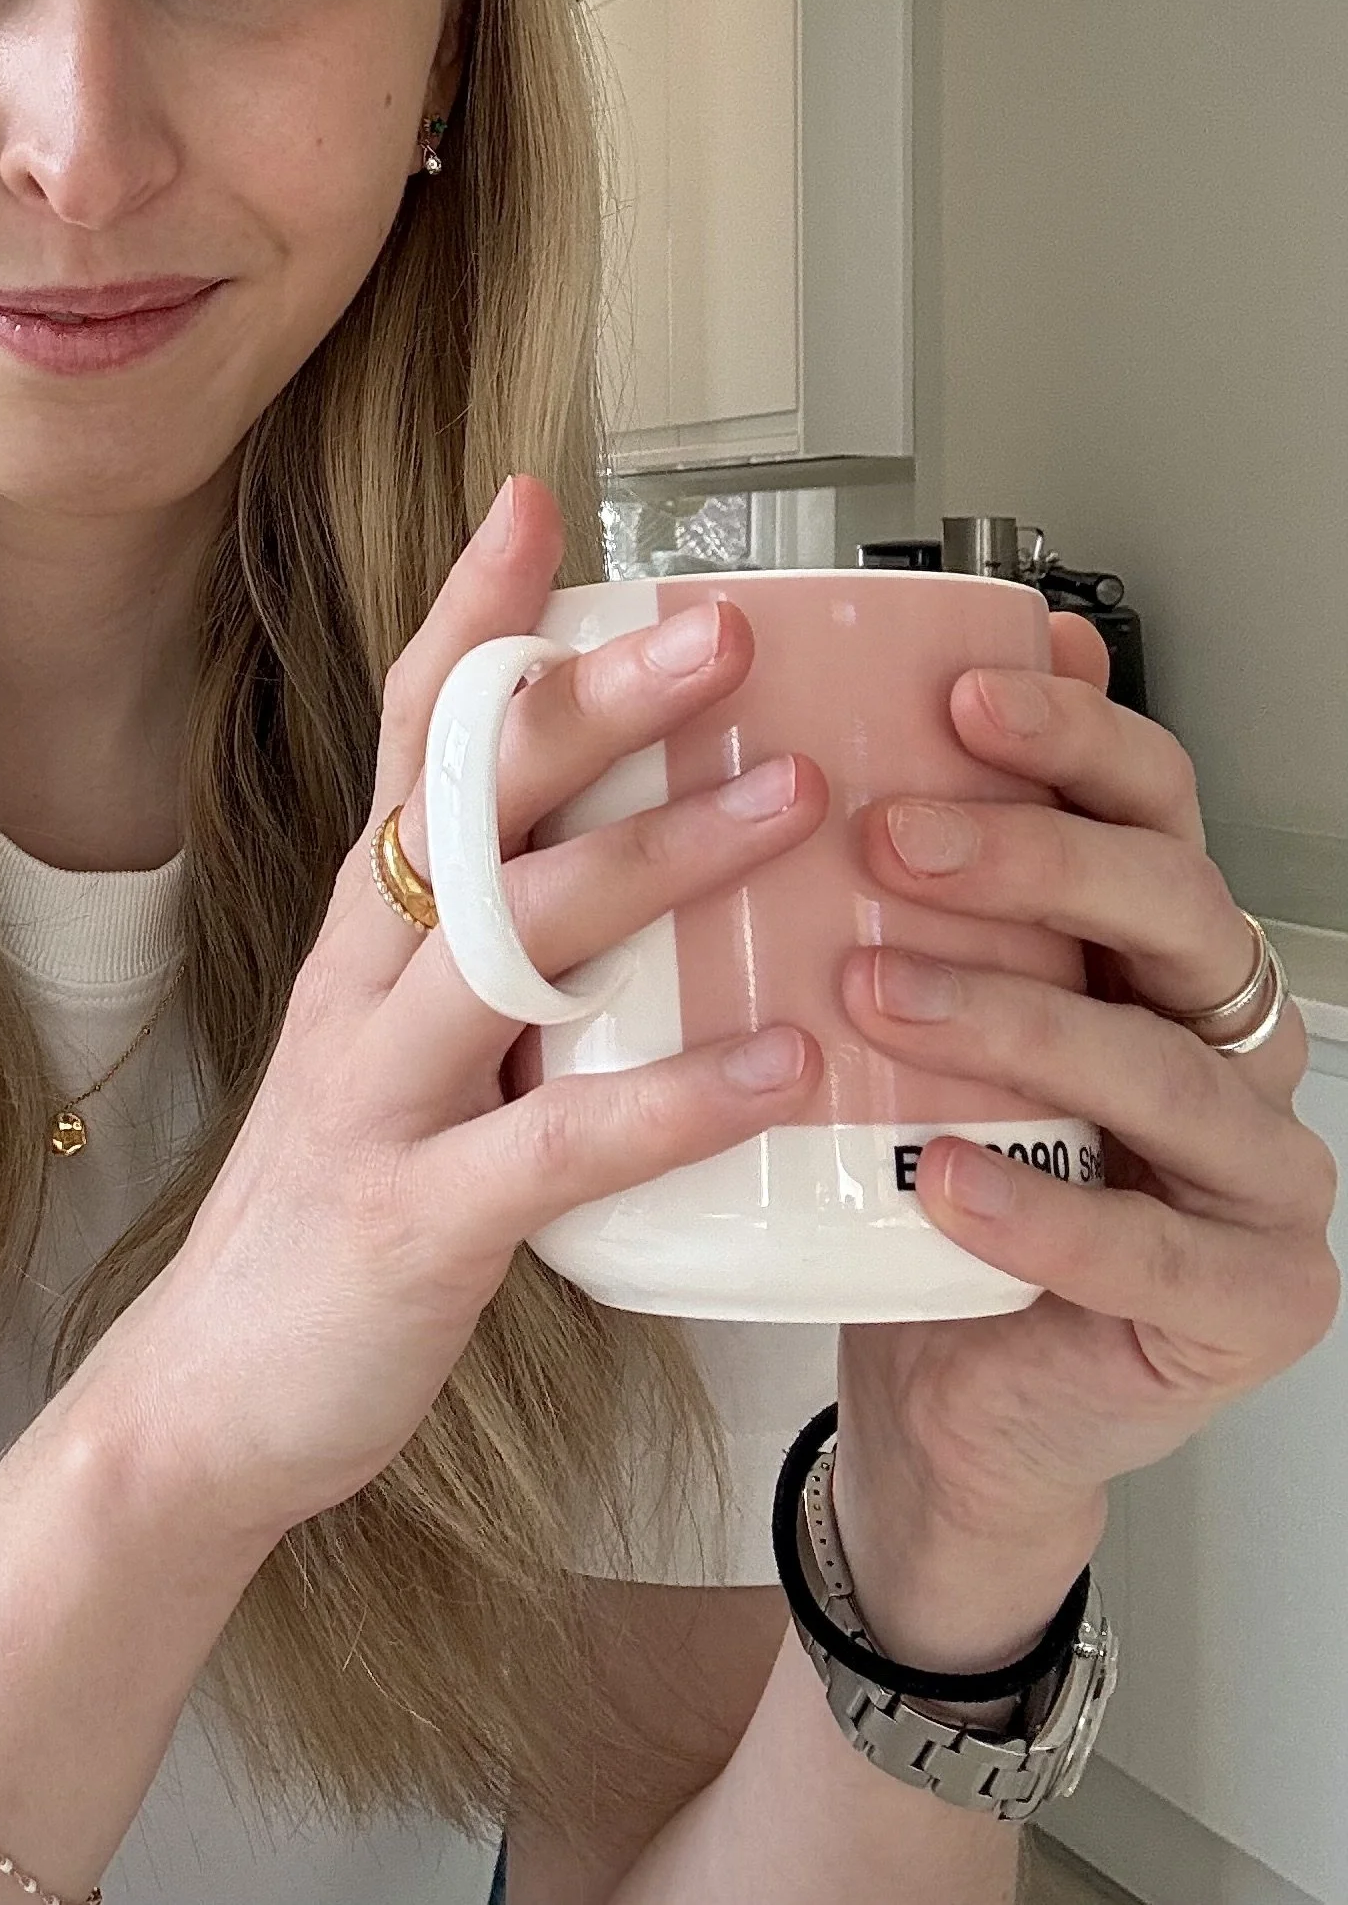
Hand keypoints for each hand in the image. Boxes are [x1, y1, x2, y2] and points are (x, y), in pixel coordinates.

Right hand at [77, 473, 830, 1547]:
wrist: (207, 1399)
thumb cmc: (336, 1205)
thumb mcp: (398, 1044)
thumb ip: (493, 952)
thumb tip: (633, 858)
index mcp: (364, 929)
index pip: (407, 734)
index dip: (470, 616)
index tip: (541, 499)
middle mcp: (359, 979)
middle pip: (466, 802)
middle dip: (595, 701)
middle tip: (727, 626)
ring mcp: (376, 1092)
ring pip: (513, 939)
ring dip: (658, 858)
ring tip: (795, 802)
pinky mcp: (412, 1217)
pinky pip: (556, 1142)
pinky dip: (673, 1095)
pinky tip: (783, 1062)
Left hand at [827, 615, 1342, 1670]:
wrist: (943, 1396)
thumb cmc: (917, 1174)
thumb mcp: (900, 1010)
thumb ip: (896, 884)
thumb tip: (836, 709)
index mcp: (1156, 942)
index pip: (1155, 801)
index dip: (1073, 739)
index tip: (956, 695)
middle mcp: (1229, 1036)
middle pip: (1175, 905)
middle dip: (1034, 859)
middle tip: (890, 836)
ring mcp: (1256, 1171)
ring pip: (1164, 1068)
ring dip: (1014, 1019)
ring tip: (875, 994)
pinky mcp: (1248, 1301)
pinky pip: (1153, 1248)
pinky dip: (1042, 1212)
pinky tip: (944, 1178)